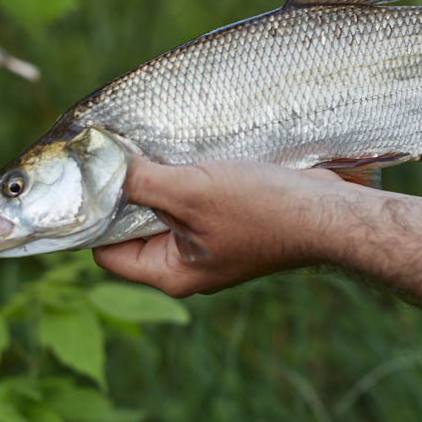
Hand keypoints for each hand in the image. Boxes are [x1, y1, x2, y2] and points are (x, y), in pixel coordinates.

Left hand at [92, 157, 348, 296]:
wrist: (330, 213)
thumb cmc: (263, 210)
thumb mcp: (192, 191)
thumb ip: (141, 182)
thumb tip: (100, 168)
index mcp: (171, 274)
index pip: (106, 252)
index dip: (93, 216)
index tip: (92, 178)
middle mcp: (188, 265)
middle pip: (135, 227)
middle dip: (130, 191)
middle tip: (123, 152)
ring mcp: (211, 244)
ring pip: (167, 208)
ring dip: (162, 178)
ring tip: (158, 147)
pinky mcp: (232, 222)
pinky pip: (196, 198)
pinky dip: (189, 176)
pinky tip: (190, 150)